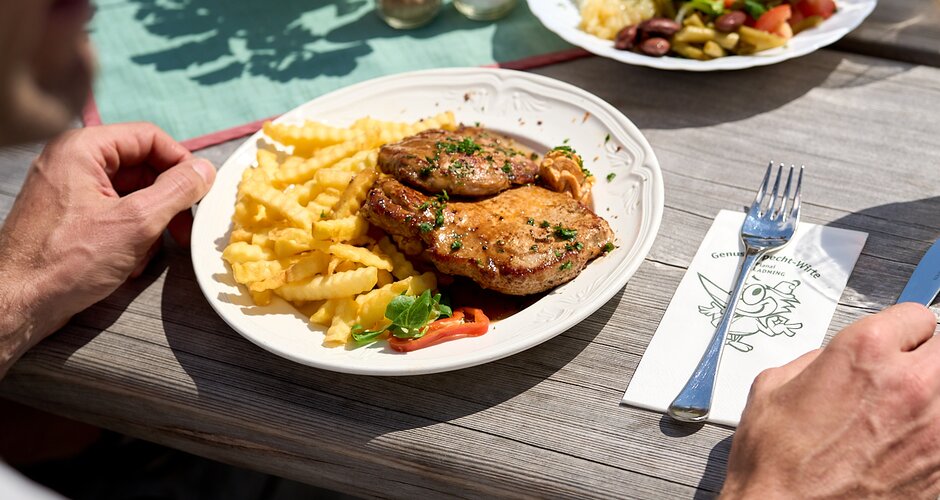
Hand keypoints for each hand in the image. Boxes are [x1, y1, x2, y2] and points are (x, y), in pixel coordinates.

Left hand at [0, 123, 215, 375]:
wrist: (16, 304)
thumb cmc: (67, 261)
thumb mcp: (136, 223)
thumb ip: (177, 191)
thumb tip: (207, 170)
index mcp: (83, 149)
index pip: (149, 137)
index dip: (181, 163)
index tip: (200, 193)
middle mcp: (72, 162)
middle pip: (142, 167)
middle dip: (165, 202)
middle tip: (182, 231)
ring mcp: (68, 190)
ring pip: (132, 194)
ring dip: (149, 226)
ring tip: (145, 254)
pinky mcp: (68, 217)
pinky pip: (114, 214)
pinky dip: (130, 236)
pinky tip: (128, 263)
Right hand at [722, 303, 939, 497]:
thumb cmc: (776, 465)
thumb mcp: (772, 388)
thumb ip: (814, 362)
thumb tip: (830, 362)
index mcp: (864, 353)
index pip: (915, 316)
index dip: (898, 332)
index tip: (893, 344)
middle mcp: (909, 384)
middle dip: (921, 362)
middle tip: (897, 380)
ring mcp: (934, 429)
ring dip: (929, 399)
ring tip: (900, 417)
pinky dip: (929, 438)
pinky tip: (901, 448)